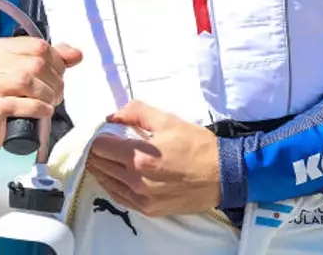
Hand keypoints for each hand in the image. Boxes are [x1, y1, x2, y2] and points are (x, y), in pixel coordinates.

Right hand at [0, 37, 82, 149]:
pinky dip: (37, 107)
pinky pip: (17, 104)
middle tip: (58, 93)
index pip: (38, 46)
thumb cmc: (5, 94)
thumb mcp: (26, 71)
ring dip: (47, 94)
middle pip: (35, 64)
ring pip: (26, 81)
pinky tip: (45, 111)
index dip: (57, 61)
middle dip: (54, 80)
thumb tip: (76, 54)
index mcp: (0, 48)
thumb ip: (52, 59)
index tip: (60, 74)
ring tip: (51, 102)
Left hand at [86, 101, 221, 217]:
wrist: (222, 175)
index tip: (105, 131)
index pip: (100, 147)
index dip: (100, 136)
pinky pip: (120, 198)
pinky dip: (114, 185)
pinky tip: (116, 176)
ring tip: (108, 158)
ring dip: (104, 168)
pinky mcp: (148, 210)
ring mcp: (141, 199)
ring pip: (107, 182)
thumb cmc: (197, 145)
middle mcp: (135, 181)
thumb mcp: (169, 120)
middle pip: (100, 165)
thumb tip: (112, 115)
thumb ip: (137, 112)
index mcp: (138, 157)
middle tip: (107, 142)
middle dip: (99, 151)